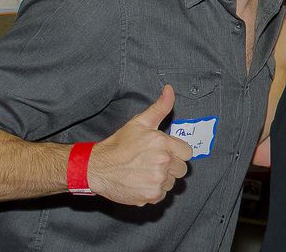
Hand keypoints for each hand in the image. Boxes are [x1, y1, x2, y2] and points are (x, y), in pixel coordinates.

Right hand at [88, 85, 191, 205]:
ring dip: (162, 179)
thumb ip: (160, 107)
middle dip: (171, 166)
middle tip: (153, 162)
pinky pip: (161, 194)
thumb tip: (170, 89)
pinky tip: (141, 182)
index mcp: (163, 143)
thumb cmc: (119, 144)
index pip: (187, 152)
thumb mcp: (140, 122)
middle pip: (182, 169)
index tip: (165, 152)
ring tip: (145, 171)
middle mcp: (163, 162)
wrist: (98, 167)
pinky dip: (153, 190)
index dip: (177, 152)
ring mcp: (157, 180)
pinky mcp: (151, 195)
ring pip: (172, 182)